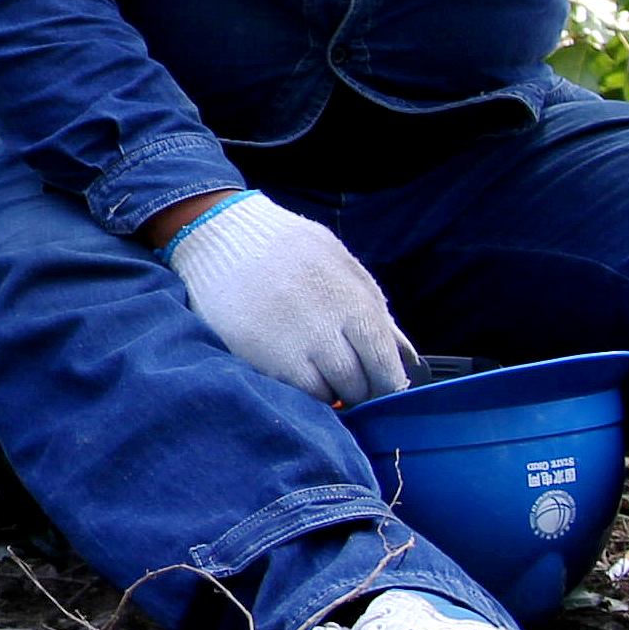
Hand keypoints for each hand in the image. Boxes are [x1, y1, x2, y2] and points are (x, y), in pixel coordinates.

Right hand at [157, 190, 413, 403]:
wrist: (223, 236)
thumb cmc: (290, 248)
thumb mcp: (341, 264)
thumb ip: (375, 308)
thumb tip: (405, 355)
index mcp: (351, 300)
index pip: (384, 361)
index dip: (390, 382)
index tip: (386, 386)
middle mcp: (323, 327)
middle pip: (357, 383)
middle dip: (362, 389)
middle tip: (355, 383)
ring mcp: (288, 344)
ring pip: (326, 393)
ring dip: (332, 391)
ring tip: (326, 375)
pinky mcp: (258, 356)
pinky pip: (293, 391)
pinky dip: (303, 390)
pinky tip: (300, 372)